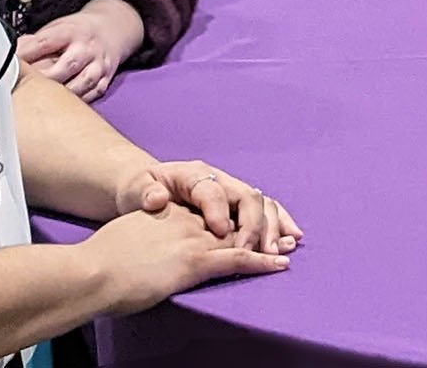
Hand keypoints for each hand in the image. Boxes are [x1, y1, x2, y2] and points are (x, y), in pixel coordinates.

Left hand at [19, 0, 146, 101]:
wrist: (111, 29)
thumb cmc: (77, 31)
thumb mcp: (57, 28)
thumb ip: (35, 42)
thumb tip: (10, 55)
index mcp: (70, 31)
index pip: (45, 43)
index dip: (25, 54)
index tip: (9, 65)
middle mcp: (86, 48)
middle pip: (65, 66)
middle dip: (43, 78)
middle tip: (23, 88)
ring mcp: (98, 65)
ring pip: (80, 84)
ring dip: (60, 94)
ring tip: (41, 102)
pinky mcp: (104, 80)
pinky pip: (90, 95)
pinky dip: (75, 102)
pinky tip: (60, 106)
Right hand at [82, 204, 289, 314]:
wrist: (92, 272)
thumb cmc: (104, 259)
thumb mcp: (133, 232)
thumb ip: (152, 231)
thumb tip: (155, 242)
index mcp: (174, 210)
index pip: (217, 204)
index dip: (241, 212)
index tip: (255, 221)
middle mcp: (189, 219)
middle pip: (237, 215)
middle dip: (264, 224)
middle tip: (285, 235)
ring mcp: (194, 239)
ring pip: (243, 234)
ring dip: (269, 242)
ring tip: (289, 248)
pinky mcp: (195, 261)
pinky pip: (237, 259)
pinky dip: (261, 262)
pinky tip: (279, 264)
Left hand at [123, 160, 302, 254]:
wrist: (145, 186)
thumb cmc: (138, 190)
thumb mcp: (134, 188)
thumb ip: (144, 191)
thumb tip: (157, 198)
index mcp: (193, 174)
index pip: (211, 191)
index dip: (218, 211)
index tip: (220, 232)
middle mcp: (219, 180)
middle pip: (246, 197)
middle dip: (254, 225)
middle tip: (254, 251)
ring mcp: (232, 192)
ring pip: (262, 204)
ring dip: (273, 227)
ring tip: (280, 249)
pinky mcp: (238, 206)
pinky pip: (266, 212)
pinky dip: (280, 224)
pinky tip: (292, 238)